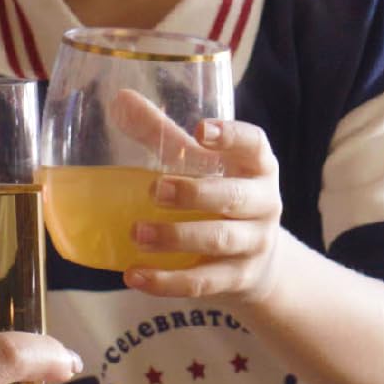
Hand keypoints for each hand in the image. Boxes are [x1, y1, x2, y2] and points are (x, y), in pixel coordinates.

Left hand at [120, 113, 282, 303]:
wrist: (258, 263)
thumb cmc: (220, 199)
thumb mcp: (203, 167)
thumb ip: (165, 137)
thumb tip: (120, 100)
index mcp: (257, 166)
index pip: (254, 145)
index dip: (232, 136)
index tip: (200, 130)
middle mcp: (264, 203)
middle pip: (234, 197)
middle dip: (194, 193)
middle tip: (154, 190)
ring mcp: (254, 243)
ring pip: (218, 240)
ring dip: (176, 237)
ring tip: (137, 233)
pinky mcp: (238, 278)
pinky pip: (203, 282)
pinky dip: (167, 282)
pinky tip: (135, 276)